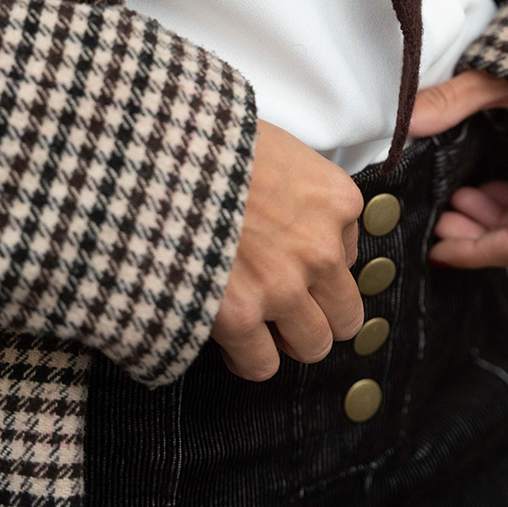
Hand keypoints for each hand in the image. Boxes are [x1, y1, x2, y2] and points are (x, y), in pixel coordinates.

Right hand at [211, 120, 364, 379]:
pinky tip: (229, 337)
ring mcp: (283, 287)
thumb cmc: (213, 141)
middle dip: (317, 313)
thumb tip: (293, 221)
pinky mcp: (240, 317)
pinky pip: (262, 365)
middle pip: (346, 314)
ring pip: (313, 345)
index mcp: (338, 201)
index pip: (348, 255)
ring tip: (258, 322)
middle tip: (285, 305)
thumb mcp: (279, 149)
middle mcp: (321, 249)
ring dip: (287, 338)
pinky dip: (246, 357)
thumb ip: (301, 193)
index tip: (286, 257)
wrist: (160, 153)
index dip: (314, 260)